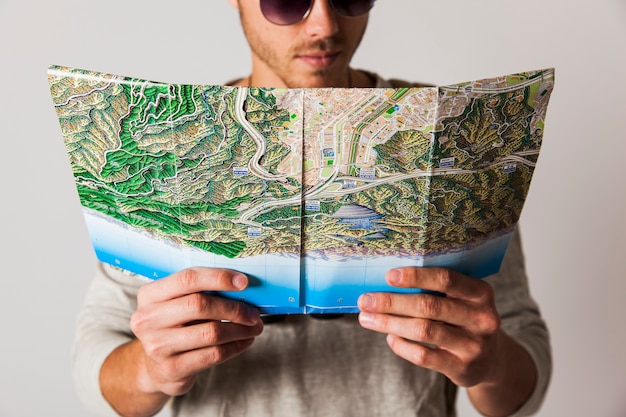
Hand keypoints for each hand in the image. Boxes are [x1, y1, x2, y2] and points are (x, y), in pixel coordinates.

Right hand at [129, 267, 262, 396]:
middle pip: (199, 305)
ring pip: (211, 332)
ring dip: (240, 329)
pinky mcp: (172, 369)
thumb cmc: (175, 326)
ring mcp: (157, 346)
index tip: (244, 282)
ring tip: (255, 327)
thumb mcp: (177, 304)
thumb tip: (243, 285)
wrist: (156, 367)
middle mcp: (147, 319)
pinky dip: (236, 346)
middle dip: (234, 308)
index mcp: (150, 295)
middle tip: (254, 312)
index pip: (187, 279)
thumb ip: (201, 291)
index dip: (218, 278)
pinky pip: (214, 354)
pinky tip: (245, 341)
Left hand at [357, 267, 502, 387]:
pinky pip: (424, 356)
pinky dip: (402, 346)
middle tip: (365, 300)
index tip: (388, 276)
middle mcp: (482, 317)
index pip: (446, 279)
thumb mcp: (461, 300)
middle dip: (392, 302)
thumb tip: (386, 281)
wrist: (491, 360)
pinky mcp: (463, 368)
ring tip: (367, 318)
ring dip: (390, 323)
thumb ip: (435, 289)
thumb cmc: (464, 319)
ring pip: (424, 330)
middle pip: (429, 306)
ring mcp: (474, 345)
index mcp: (481, 293)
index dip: (415, 276)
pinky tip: (390, 337)